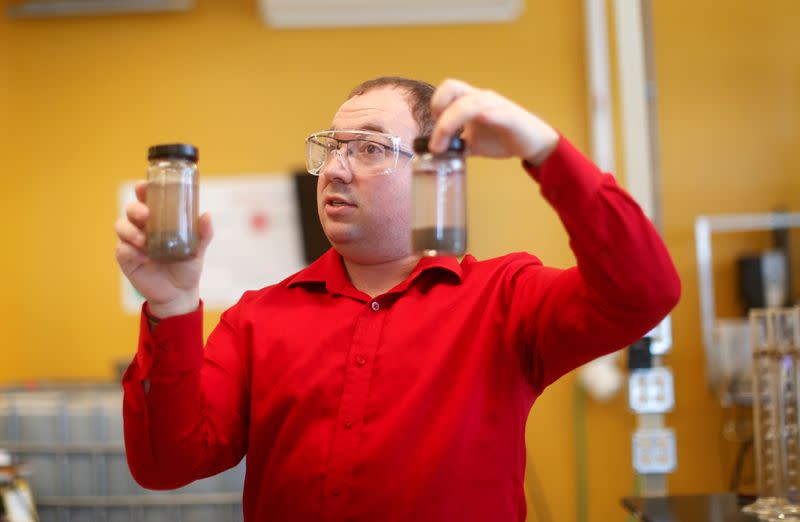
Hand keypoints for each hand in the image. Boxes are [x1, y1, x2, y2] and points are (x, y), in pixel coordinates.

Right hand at [114, 181, 212, 317]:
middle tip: (146, 214)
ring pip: (121, 227)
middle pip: (131, 209)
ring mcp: (132, 243)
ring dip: (130, 230)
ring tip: (144, 241)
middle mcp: (143, 227)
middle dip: (135, 208)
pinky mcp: (126, 259)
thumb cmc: (187, 266)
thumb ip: (203, 233)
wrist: (179, 293)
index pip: (147, 199)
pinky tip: (143, 257)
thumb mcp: (197, 249)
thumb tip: (206, 215)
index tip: (144, 186)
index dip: (143, 190)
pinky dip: (130, 251)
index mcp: (159, 220)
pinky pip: (122, 250)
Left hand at [429, 79, 559, 165]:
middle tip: (436, 139)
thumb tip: (436, 154)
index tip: (433, 129)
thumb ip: (455, 145)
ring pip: (469, 103)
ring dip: (450, 124)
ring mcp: (496, 106)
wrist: (533, 143)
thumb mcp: (473, 143)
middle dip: (439, 111)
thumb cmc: (503, 138)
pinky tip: (480, 120)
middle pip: (453, 87)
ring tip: (443, 148)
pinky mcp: (511, 117)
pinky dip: (487, 115)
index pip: (447, 89)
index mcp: (471, 101)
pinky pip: (497, 112)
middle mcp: (482, 98)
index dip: (436, 105)